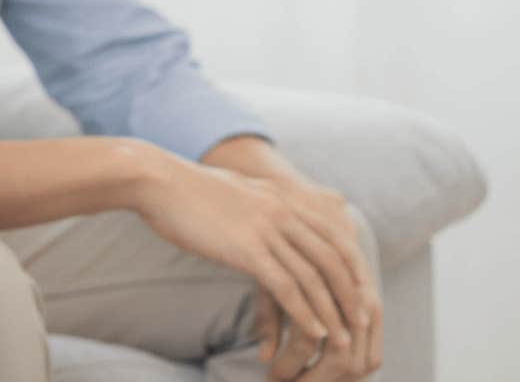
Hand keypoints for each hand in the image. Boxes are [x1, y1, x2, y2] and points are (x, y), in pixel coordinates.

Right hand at [200, 140, 381, 377]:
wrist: (156, 180)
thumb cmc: (185, 188)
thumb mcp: (234, 187)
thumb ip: (258, 195)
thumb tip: (264, 195)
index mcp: (281, 199)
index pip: (334, 236)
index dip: (352, 268)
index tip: (361, 293)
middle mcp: (282, 212)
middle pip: (333, 258)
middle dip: (352, 294)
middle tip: (363, 322)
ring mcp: (266, 229)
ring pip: (314, 277)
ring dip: (334, 312)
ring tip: (343, 339)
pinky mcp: (246, 248)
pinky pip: (286, 286)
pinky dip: (305, 313)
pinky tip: (314, 333)